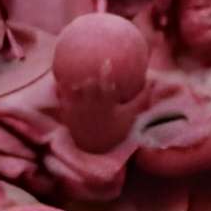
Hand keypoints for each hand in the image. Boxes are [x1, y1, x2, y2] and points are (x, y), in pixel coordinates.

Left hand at [52, 12, 150, 152]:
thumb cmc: (114, 130)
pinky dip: (59, 87)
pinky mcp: (67, 112)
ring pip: (74, 89)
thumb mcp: (130, 115)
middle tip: (89, 69)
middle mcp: (92, 105)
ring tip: (73, 71)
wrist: (95, 149)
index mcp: (107, 104)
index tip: (106, 61)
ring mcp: (78, 108)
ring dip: (74, 80)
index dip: (107, 72)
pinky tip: (59, 79)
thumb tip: (151, 82)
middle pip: (88, 85)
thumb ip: (141, 98)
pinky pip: (61, 96)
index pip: (107, 85)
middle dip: (89, 77)